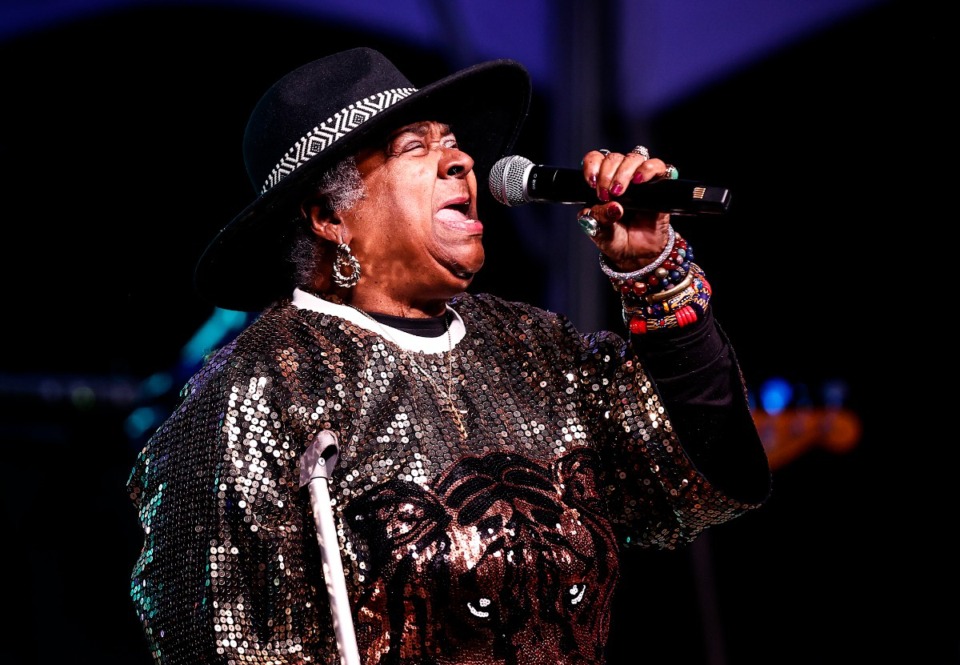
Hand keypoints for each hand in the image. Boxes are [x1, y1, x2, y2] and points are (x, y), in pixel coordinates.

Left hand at [577, 147, 675, 271]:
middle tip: (605, 194)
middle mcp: (621, 177)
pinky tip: (640, 180)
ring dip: (624, 171)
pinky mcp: (660, 186)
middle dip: (607, 173)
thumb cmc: (615, 239)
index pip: (595, 159)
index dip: (592, 165)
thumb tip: (614, 206)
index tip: (592, 182)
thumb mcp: (599, 232)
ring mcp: (641, 180)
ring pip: (634, 158)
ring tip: (619, 191)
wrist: (636, 255)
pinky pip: (659, 167)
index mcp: (601, 183)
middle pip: (614, 158)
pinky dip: (649, 169)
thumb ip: (599, 219)